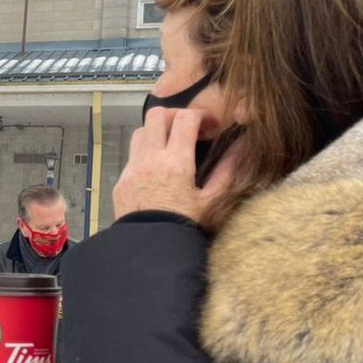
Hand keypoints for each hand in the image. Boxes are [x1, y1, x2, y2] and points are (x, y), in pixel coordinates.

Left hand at [113, 108, 237, 224]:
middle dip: (174, 115)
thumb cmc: (184, 226)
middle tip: (188, 129)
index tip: (209, 126)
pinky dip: (145, 153)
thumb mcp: (212, 201)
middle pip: (155, 115)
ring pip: (140, 132)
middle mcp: (150, 159)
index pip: (184, 118)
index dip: (200, 115)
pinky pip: (132, 155)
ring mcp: (132, 168)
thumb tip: (242, 147)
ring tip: (171, 146)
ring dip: (156, 132)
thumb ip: (228, 171)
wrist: (149, 248)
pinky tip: (157, 169)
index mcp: (175, 162)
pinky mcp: (121, 180)